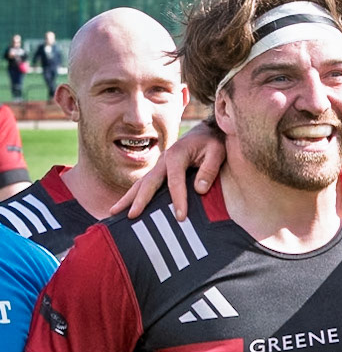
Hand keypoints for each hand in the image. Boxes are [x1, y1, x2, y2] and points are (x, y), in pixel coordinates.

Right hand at [109, 121, 226, 220]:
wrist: (205, 134)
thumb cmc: (212, 143)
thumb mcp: (217, 152)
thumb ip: (209, 169)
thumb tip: (199, 189)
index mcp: (177, 155)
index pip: (175, 181)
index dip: (178, 200)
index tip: (180, 217)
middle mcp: (164, 160)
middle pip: (149, 182)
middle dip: (139, 200)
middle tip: (132, 216)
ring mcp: (159, 166)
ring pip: (140, 184)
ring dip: (127, 198)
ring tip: (113, 212)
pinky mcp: (159, 172)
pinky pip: (144, 185)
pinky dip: (133, 196)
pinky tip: (125, 208)